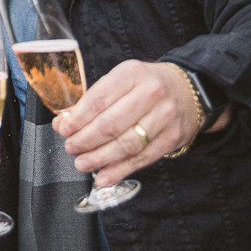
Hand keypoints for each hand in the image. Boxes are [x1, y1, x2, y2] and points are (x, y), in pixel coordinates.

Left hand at [52, 60, 231, 186]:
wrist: (187, 89)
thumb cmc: (144, 85)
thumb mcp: (120, 80)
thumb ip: (92, 100)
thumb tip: (63, 123)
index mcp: (131, 74)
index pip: (98, 100)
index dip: (77, 119)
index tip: (63, 130)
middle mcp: (151, 93)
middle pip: (110, 124)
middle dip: (85, 140)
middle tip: (71, 148)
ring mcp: (165, 116)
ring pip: (126, 144)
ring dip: (100, 158)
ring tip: (82, 164)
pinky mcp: (173, 138)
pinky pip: (143, 158)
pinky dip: (120, 170)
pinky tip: (104, 177)